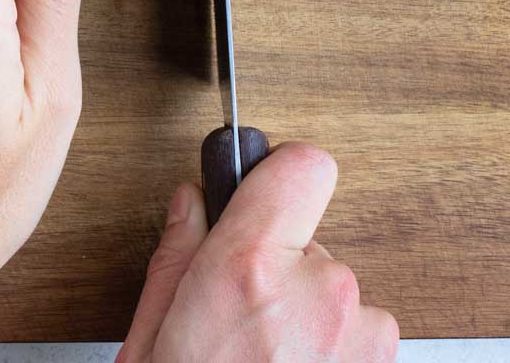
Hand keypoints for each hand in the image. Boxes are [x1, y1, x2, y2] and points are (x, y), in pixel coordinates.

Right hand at [118, 143, 398, 362]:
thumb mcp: (147, 340)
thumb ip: (177, 258)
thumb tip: (193, 205)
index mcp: (248, 271)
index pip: (300, 166)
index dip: (278, 177)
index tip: (261, 194)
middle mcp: (319, 295)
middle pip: (311, 244)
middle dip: (279, 274)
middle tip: (237, 327)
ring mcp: (362, 340)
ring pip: (339, 299)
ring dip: (310, 325)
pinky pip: (360, 343)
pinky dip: (332, 361)